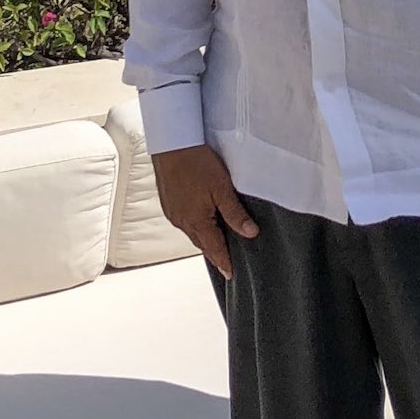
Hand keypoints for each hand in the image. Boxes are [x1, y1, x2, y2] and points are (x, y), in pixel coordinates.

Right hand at [151, 145, 256, 278]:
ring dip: (205, 239)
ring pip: (192, 233)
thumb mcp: (222, 188)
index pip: (214, 249)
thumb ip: (235, 213)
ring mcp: (173, 213)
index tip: (231, 274)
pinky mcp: (169, 204)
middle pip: (202, 244)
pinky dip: (196, 226)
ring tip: (218, 243)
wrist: (171, 144)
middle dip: (215, 253)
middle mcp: (182, 221)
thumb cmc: (196, 162)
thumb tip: (250, 234)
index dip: (224, 262)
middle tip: (228, 261)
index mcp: (196, 221)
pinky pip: (184, 222)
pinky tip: (203, 221)